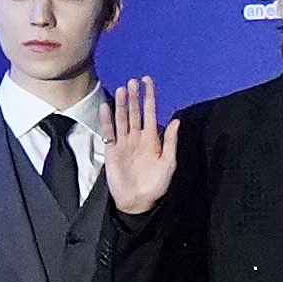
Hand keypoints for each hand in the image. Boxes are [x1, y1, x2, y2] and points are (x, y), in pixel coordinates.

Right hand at [104, 78, 179, 215]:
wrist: (138, 200)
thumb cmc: (156, 183)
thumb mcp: (168, 162)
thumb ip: (171, 141)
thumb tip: (176, 120)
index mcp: (152, 138)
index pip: (151, 112)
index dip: (150, 97)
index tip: (148, 82)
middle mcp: (137, 137)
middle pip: (135, 112)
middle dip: (135, 97)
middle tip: (133, 81)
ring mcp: (124, 142)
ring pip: (122, 119)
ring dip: (122, 104)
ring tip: (123, 89)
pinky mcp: (112, 150)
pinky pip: (109, 132)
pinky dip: (107, 119)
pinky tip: (106, 107)